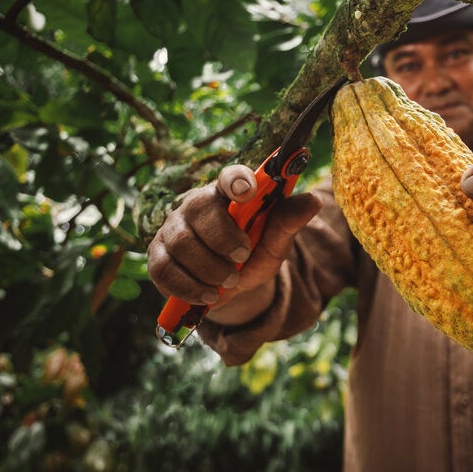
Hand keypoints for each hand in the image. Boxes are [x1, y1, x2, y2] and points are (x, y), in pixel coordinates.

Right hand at [146, 164, 320, 321]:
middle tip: (242, 257)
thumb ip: (289, 222)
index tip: (247, 191)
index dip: (236, 180)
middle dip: (223, 239)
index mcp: (229, 194)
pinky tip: (209, 295)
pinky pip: (164, 269)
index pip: (229, 176)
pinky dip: (189, 286)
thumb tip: (314, 200)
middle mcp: (196, 205)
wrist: (231, 287)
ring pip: (181, 243)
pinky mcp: (159, 257)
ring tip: (229, 282)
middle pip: (198, 209)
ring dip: (209, 268)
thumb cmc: (253, 255)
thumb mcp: (275, 242)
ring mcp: (173, 229)